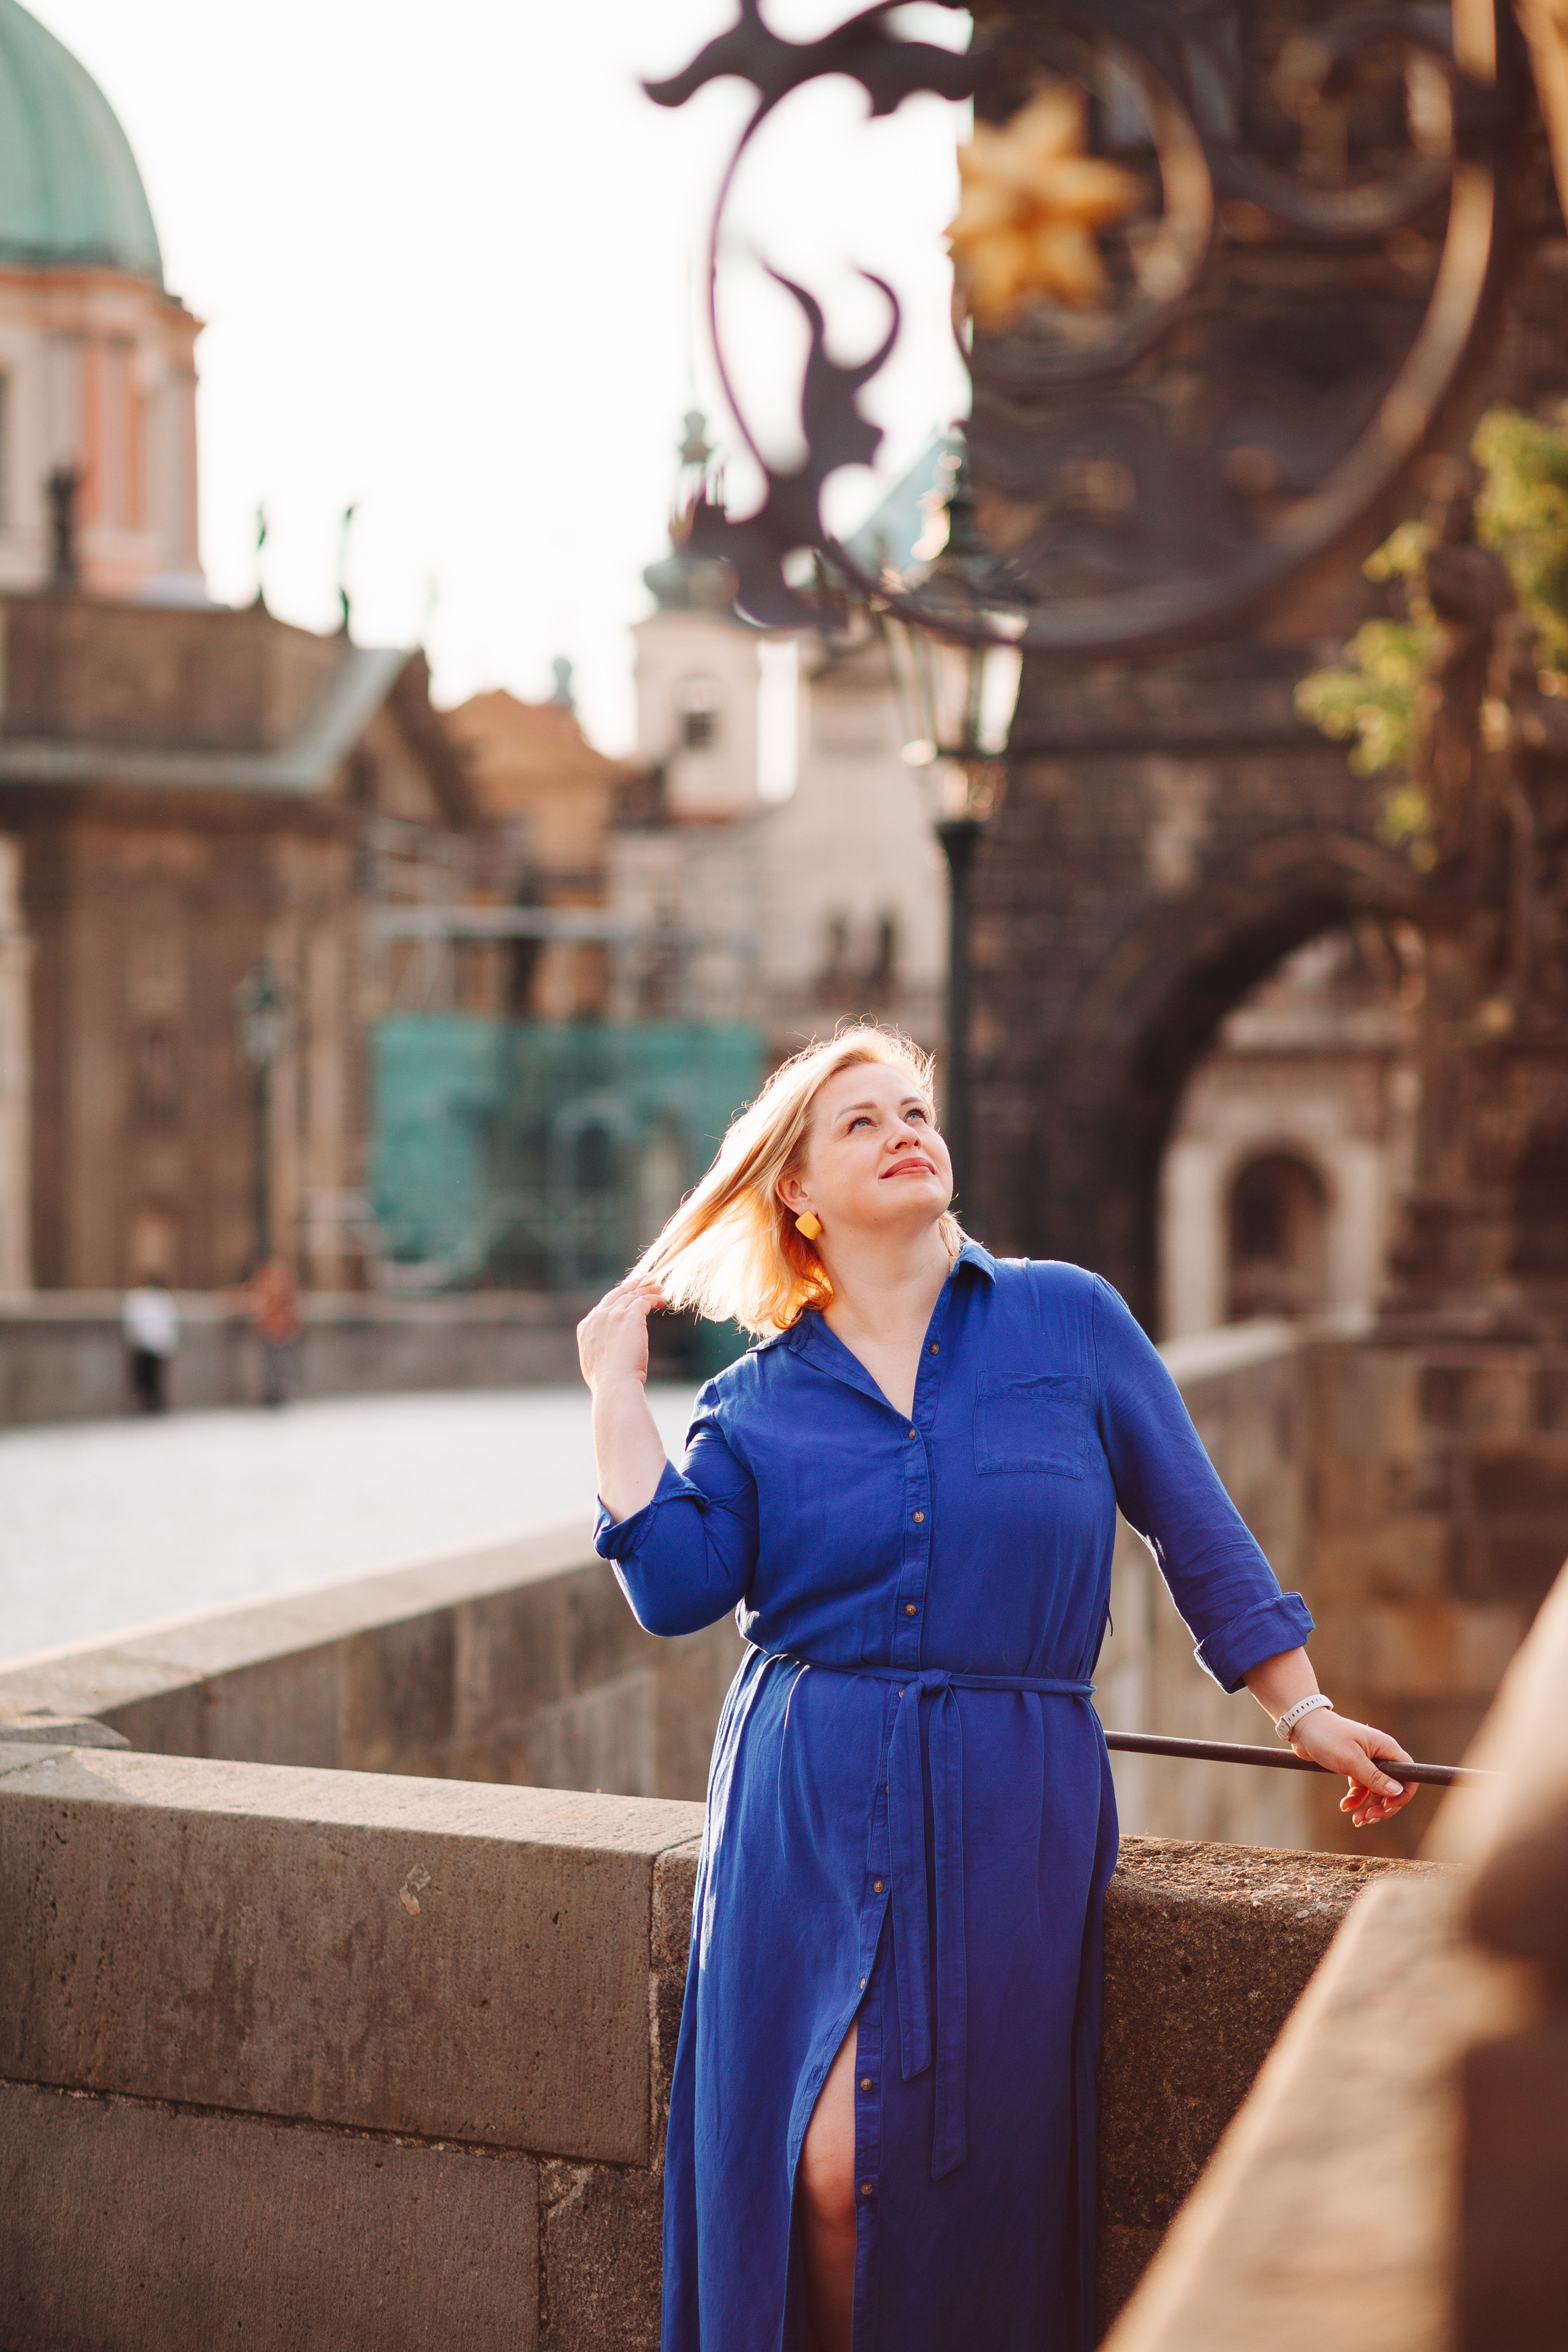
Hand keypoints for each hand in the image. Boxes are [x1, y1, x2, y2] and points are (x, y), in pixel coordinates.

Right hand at [576, 1277, 666, 1396]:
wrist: (614, 1385)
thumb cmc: (608, 1382)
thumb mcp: (593, 1362)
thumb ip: (597, 1348)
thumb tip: (605, 1349)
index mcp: (586, 1327)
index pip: (603, 1306)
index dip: (618, 1298)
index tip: (629, 1296)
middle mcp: (597, 1317)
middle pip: (617, 1294)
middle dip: (632, 1286)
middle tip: (645, 1282)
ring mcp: (612, 1315)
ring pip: (632, 1294)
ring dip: (647, 1290)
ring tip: (659, 1289)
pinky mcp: (630, 1316)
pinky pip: (644, 1300)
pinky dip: (654, 1298)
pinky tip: (662, 1301)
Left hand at [1290, 1708, 1415, 1829]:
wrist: (1303, 1726)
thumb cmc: (1327, 1736)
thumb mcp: (1350, 1759)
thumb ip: (1374, 1777)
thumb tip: (1397, 1792)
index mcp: (1385, 1748)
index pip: (1408, 1774)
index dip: (1403, 1794)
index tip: (1388, 1807)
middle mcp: (1380, 1756)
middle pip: (1393, 1787)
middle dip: (1383, 1806)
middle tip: (1368, 1819)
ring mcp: (1367, 1762)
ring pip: (1377, 1791)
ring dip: (1369, 1808)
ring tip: (1356, 1820)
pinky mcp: (1353, 1768)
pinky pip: (1361, 1789)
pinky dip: (1356, 1800)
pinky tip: (1345, 1807)